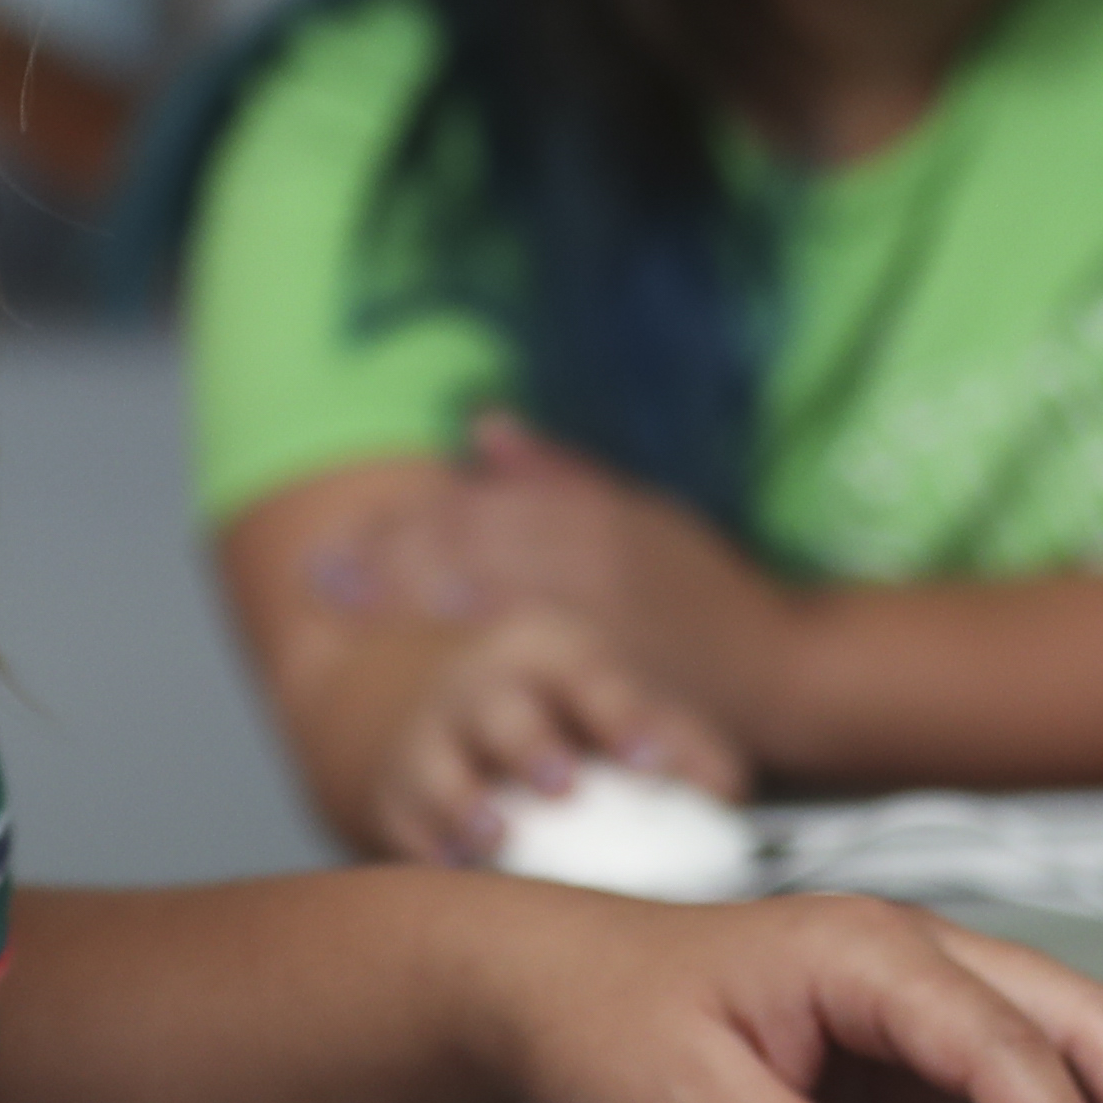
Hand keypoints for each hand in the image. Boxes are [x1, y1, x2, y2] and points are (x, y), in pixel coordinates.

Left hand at [316, 417, 795, 725]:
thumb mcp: (640, 514)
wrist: (782, 670)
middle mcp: (591, 557)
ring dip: (413, 597)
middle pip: (469, 544)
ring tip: (347, 605)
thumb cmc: (704, 593)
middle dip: (387, 559)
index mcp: (591, 515)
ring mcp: (601, 616)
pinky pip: (531, 663)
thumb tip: (482, 424)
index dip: (400, 523)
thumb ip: (556, 475)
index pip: (474, 507)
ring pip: (490, 593)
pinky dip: (472, 660)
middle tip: (319, 576)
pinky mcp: (613, 678)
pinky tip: (425, 668)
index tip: (340, 540)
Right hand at [353, 605, 747, 863]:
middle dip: (533, 746)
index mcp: (548, 655)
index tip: (650, 760)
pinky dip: (423, 850)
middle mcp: (482, 688)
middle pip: (504, 712)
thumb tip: (727, 794)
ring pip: (439, 767)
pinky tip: (449, 871)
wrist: (411, 692)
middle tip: (564, 785)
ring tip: (495, 835)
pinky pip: (403, 825)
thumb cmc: (546, 709)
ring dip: (466, 802)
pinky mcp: (390, 795)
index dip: (621, 715)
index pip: (588, 676)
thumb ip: (672, 740)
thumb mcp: (602, 695)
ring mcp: (427, 739)